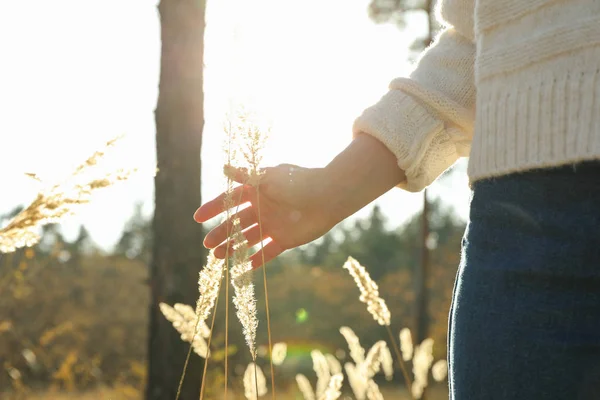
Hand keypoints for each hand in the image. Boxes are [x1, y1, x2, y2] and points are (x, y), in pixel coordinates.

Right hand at [194, 164, 340, 268]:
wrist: (327, 197)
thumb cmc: (297, 183)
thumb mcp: (268, 178)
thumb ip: (246, 176)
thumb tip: (223, 166)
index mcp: (257, 191)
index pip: (230, 200)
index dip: (213, 208)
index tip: (197, 218)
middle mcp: (262, 208)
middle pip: (236, 223)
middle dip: (221, 233)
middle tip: (206, 245)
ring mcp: (272, 224)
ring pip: (248, 238)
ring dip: (233, 247)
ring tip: (218, 257)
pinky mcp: (284, 239)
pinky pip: (267, 252)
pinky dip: (256, 260)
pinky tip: (243, 268)